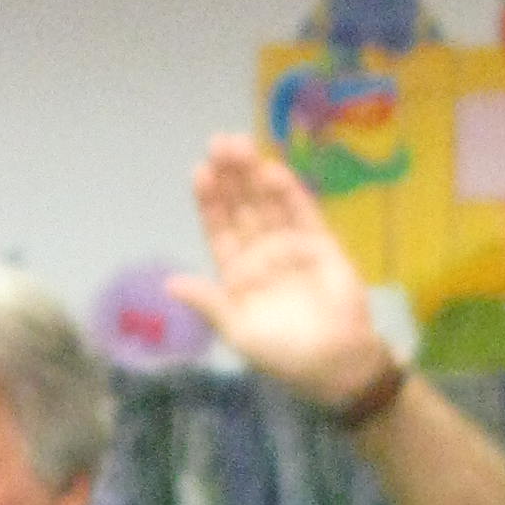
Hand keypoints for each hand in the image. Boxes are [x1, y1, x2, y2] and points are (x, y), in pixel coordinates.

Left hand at [169, 133, 396, 413]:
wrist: (335, 362)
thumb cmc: (284, 353)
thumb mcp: (239, 331)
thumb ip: (209, 303)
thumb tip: (169, 284)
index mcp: (237, 274)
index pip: (220, 230)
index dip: (211, 202)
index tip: (200, 172)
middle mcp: (261, 253)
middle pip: (242, 207)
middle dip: (230, 177)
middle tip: (219, 142)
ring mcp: (290, 245)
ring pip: (268, 203)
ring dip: (254, 175)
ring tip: (240, 145)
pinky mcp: (320, 242)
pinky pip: (301, 212)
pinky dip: (287, 192)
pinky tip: (271, 171)